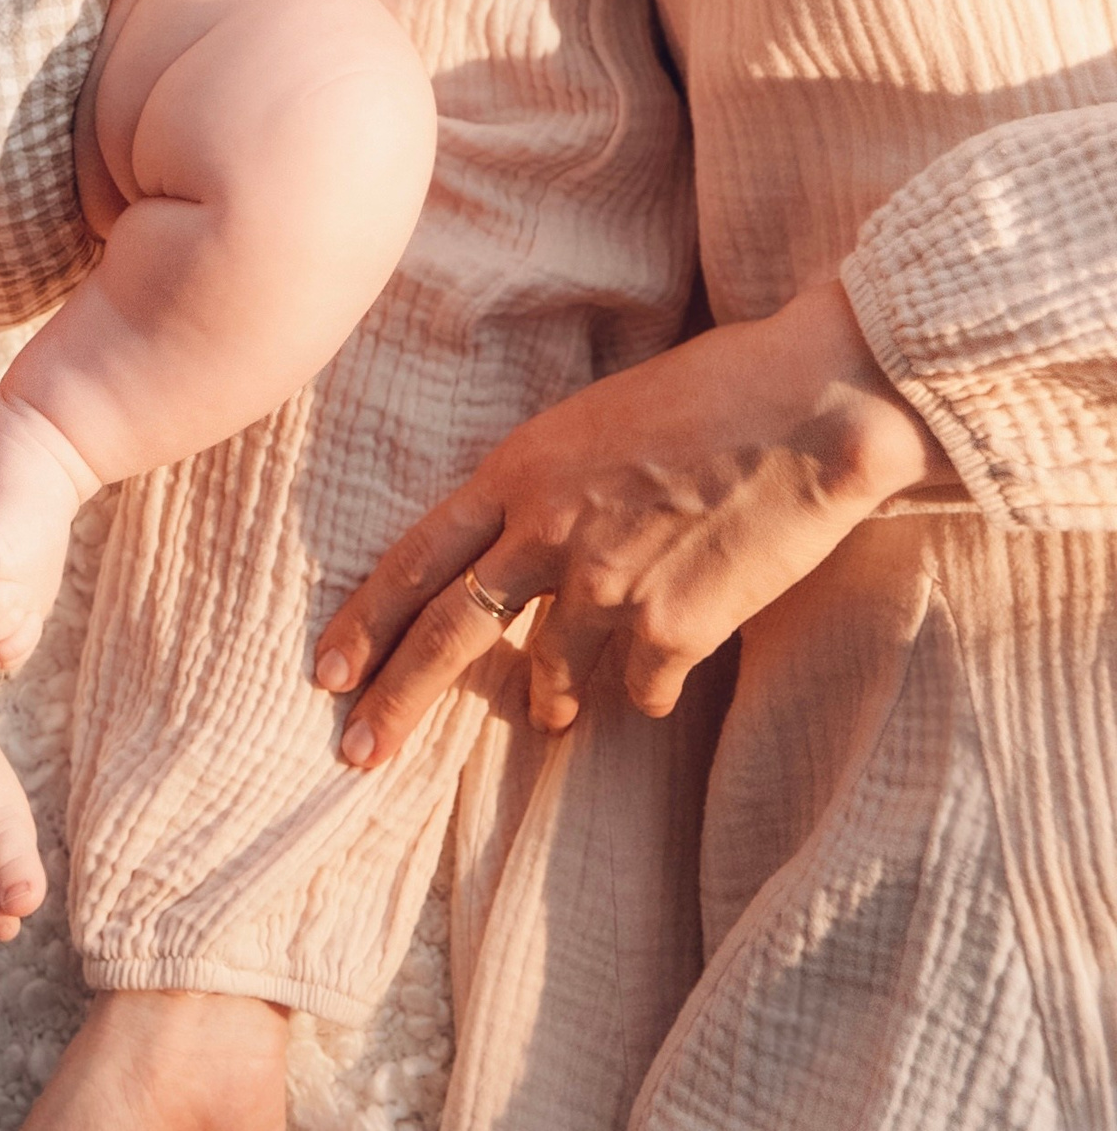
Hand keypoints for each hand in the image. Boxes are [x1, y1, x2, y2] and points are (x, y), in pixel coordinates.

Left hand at [314, 279, 948, 764]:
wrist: (810, 401)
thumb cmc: (711, 388)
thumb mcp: (596, 419)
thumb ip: (550, 484)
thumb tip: (525, 542)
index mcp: (520, 468)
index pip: (417, 556)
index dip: (367, 616)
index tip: (328, 668)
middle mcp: (550, 530)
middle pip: (450, 630)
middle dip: (398, 697)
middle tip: (356, 750)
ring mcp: (611, 584)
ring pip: (553, 673)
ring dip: (549, 700)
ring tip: (550, 718)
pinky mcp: (678, 626)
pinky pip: (641, 689)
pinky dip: (644, 691)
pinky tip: (654, 686)